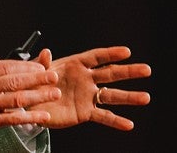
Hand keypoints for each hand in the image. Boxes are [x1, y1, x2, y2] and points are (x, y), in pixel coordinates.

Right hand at [0, 59, 60, 138]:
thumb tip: (4, 61)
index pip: (7, 66)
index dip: (26, 65)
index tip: (41, 65)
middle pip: (15, 80)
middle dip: (38, 78)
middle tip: (53, 76)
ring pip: (17, 98)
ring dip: (38, 96)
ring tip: (53, 93)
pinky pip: (13, 118)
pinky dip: (30, 117)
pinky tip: (42, 116)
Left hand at [33, 46, 150, 130]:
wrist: (30, 104)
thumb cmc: (34, 83)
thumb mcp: (36, 72)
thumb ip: (43, 64)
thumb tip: (46, 52)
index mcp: (75, 64)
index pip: (96, 57)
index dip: (111, 53)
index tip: (127, 52)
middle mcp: (85, 79)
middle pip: (110, 73)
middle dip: (128, 71)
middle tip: (146, 69)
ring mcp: (87, 96)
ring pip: (111, 96)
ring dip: (129, 97)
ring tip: (146, 97)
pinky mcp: (85, 112)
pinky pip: (103, 116)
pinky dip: (116, 121)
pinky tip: (129, 124)